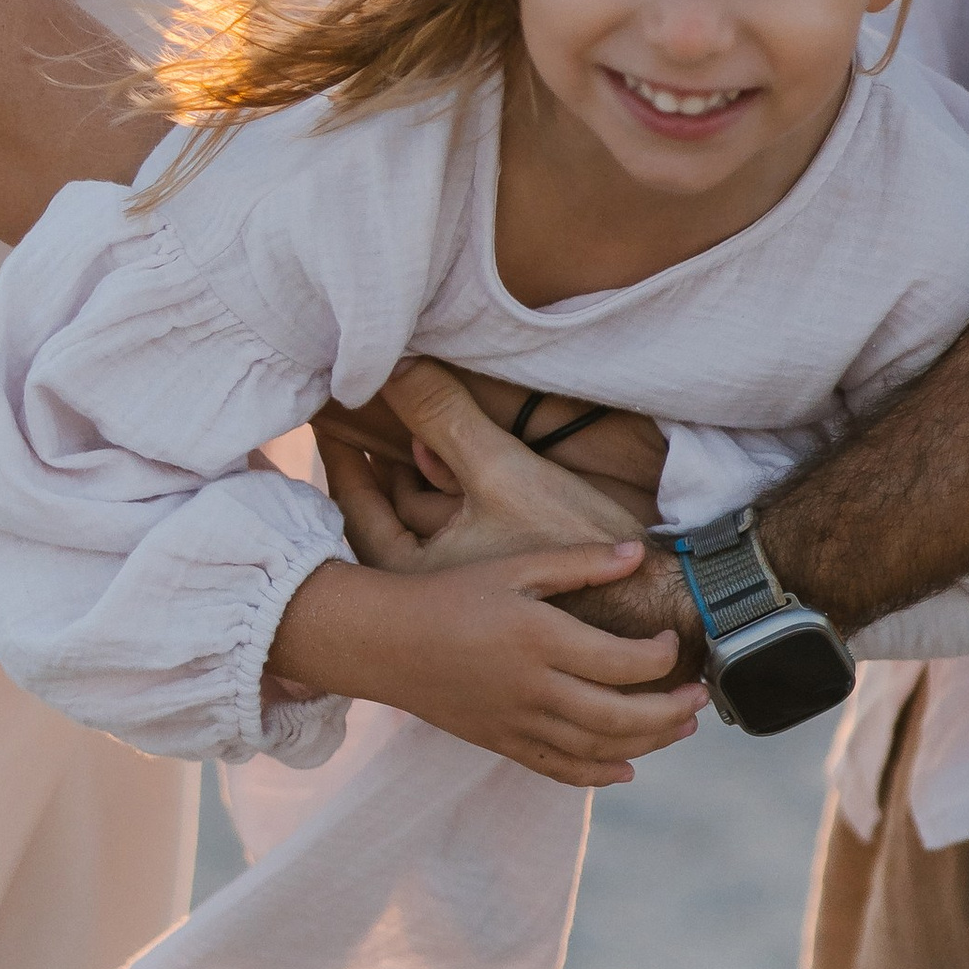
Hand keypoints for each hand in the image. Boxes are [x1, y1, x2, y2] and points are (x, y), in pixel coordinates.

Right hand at [269, 541, 704, 789]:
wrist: (385, 642)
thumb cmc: (452, 594)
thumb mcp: (514, 566)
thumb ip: (578, 563)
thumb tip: (638, 554)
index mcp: (540, 638)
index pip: (620, 661)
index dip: (660, 658)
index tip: (675, 644)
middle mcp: (533, 688)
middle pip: (618, 717)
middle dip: (668, 712)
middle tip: (700, 700)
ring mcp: (517, 723)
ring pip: (596, 750)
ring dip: (645, 744)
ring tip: (678, 729)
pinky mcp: (502, 744)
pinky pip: (558, 769)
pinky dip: (597, 774)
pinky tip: (625, 770)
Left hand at [314, 359, 665, 568]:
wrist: (643, 604)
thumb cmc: (570, 543)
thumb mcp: (502, 471)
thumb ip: (444, 417)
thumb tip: (395, 364)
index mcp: (416, 573)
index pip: (357, 503)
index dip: (341, 454)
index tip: (325, 414)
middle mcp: (430, 589)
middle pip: (388, 515)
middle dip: (376, 465)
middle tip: (356, 414)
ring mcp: (464, 592)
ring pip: (422, 527)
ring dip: (413, 482)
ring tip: (402, 437)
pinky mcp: (500, 588)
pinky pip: (454, 539)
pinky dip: (446, 504)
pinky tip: (452, 476)